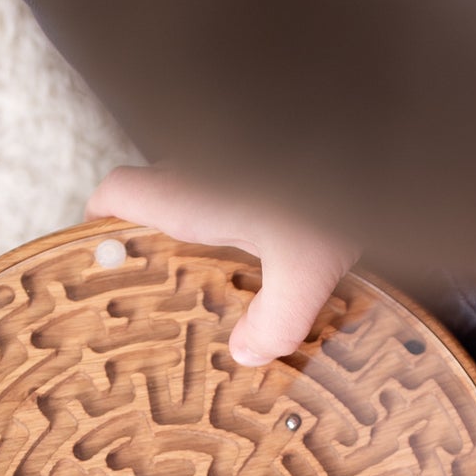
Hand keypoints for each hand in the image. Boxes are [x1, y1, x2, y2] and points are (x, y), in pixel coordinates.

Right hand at [87, 164, 357, 366]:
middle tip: (162, 286)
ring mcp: (233, 153)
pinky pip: (232, 180)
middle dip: (150, 237)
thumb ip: (277, 319)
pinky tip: (268, 245)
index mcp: (189, 193)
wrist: (376, 121)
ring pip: (194, 186)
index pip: (115, 195)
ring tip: (215, 275)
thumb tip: (247, 354)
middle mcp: (201, 167)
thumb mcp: (308, 269)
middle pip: (152, 195)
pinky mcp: (269, 149)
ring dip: (197, 223)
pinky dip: (235, 209)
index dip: (100, 225)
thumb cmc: (337, 183)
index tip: (102, 260)